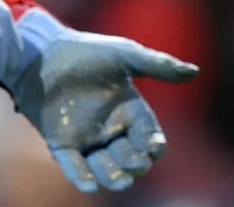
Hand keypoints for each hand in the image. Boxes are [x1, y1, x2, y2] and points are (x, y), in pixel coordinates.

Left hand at [5, 9, 199, 192]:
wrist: (39, 52)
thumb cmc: (83, 50)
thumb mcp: (123, 55)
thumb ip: (157, 65)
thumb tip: (194, 72)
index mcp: (129, 110)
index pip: (150, 139)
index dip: (153, 146)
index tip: (151, 145)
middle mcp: (110, 128)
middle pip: (132, 159)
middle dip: (135, 164)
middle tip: (132, 159)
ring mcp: (86, 138)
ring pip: (106, 169)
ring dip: (112, 176)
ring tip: (115, 177)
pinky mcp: (60, 143)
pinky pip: (74, 168)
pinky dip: (81, 178)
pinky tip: (88, 183)